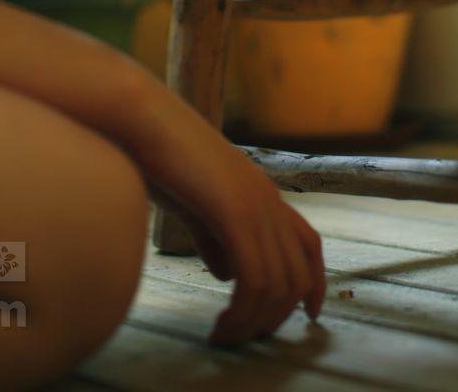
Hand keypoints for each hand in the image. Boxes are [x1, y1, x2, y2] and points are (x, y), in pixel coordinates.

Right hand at [131, 83, 326, 345]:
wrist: (142, 119)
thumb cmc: (158, 156)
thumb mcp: (195, 203)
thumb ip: (214, 236)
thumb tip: (228, 272)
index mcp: (261, 192)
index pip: (309, 244)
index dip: (315, 284)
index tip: (308, 316)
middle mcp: (267, 198)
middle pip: (297, 274)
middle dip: (276, 317)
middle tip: (243, 338)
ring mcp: (254, 204)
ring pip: (279, 284)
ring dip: (255, 323)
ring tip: (225, 337)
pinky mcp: (234, 212)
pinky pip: (255, 279)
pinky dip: (242, 313)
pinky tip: (220, 325)